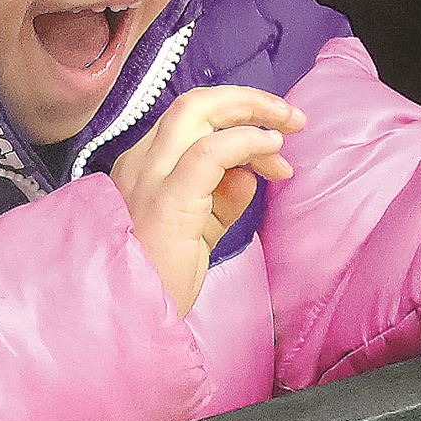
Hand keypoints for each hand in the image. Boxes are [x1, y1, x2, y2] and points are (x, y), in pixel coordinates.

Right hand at [109, 87, 304, 315]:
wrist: (128, 320)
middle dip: (248, 100)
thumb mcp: (197, 233)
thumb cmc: (158, 283)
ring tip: (290, 128)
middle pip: (194, 103)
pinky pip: (209, 151)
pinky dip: (245, 141)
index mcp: (143, 168)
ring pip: (198, 110)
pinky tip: (271, 148)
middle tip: (292, 116)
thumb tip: (249, 172)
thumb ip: (221, 199)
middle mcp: (141, 163)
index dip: (238, 120)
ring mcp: (149, 177)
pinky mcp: (166, 199)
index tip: (276, 142)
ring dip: (252, 110)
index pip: (191, 121)